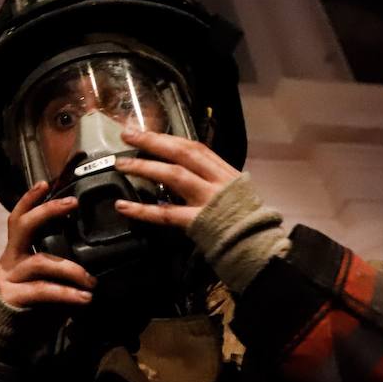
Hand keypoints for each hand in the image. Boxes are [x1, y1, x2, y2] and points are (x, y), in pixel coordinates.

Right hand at [0, 180, 96, 308]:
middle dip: (47, 211)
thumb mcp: (40, 275)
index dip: (29, 199)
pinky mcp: (16, 297)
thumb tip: (90, 249)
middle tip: (72, 203)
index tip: (45, 182)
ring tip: (92, 280)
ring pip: (41, 261)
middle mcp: (11, 257)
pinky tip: (85, 298)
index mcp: (17, 249)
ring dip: (71, 268)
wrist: (2, 331)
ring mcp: (12, 276)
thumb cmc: (28, 298)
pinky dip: (67, 293)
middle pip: (23, 226)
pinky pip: (44, 290)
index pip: (18, 218)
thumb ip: (54, 259)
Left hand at [112, 129, 240, 229]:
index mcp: (225, 173)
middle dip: (153, 142)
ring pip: (174, 176)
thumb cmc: (246, 222)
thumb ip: (212, 180)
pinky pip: (166, 214)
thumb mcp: (235, 193)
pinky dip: (143, 210)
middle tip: (126, 135)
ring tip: (120, 165)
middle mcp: (218, 182)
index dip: (168, 138)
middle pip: (183, 154)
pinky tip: (124, 206)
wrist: (262, 249)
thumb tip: (184, 170)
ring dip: (145, 167)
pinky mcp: (200, 224)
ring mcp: (209, 201)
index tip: (145, 132)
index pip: (195, 147)